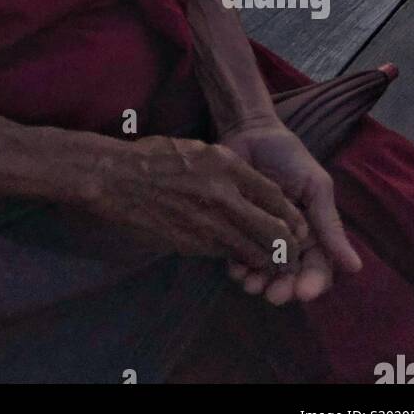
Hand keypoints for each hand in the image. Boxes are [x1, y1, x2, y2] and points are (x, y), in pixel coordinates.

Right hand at [90, 135, 308, 269]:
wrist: (117, 178)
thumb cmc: (155, 157)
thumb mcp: (198, 150)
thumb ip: (228, 168)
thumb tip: (252, 187)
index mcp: (227, 166)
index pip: (275, 197)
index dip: (290, 215)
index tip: (296, 225)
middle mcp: (224, 197)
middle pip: (274, 231)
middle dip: (289, 247)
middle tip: (293, 253)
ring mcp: (208, 224)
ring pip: (254, 251)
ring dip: (267, 260)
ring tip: (273, 263)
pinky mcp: (192, 244)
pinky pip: (226, 255)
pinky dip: (238, 259)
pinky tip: (240, 259)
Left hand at [219, 122, 362, 303]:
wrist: (250, 132)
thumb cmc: (289, 156)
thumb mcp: (316, 186)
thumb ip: (329, 224)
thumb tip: (355, 267)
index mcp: (313, 233)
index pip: (319, 267)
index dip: (314, 283)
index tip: (304, 292)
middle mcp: (289, 240)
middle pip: (290, 275)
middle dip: (284, 288)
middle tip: (274, 295)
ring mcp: (262, 235)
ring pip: (264, 270)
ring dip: (259, 282)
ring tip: (251, 285)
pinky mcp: (237, 227)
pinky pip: (238, 253)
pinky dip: (237, 266)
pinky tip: (235, 269)